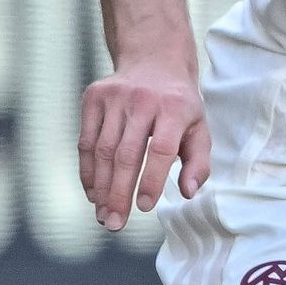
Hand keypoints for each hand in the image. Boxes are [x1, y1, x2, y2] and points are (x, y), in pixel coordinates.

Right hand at [81, 59, 210, 227]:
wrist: (154, 60)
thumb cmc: (180, 106)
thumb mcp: (199, 129)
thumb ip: (199, 163)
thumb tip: (188, 192)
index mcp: (174, 108)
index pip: (160, 149)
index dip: (151, 180)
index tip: (144, 208)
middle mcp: (143, 100)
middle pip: (126, 154)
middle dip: (118, 193)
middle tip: (115, 224)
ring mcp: (115, 97)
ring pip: (103, 150)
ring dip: (100, 187)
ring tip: (103, 215)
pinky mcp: (93, 97)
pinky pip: (86, 141)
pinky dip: (87, 170)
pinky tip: (92, 193)